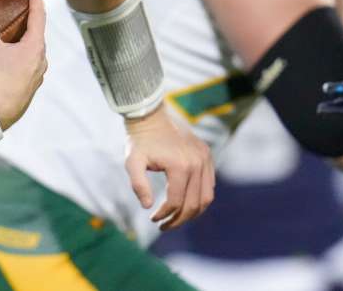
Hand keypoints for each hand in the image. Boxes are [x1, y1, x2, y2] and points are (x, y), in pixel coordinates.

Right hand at [0, 0, 46, 130]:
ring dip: (24, 41)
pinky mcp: (29, 90)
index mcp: (35, 47)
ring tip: (9, 35)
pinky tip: (7, 61)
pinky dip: (20, 58)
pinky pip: (27, 67)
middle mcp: (41, 61)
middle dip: (28, 20)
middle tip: (16, 9)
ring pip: (33, 52)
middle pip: (38, 34)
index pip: (39, 14)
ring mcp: (37, 77)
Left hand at [124, 107, 213, 230]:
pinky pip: (210, 184)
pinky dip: (200, 198)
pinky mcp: (207, 155)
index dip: (164, 215)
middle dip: (178, 220)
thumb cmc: (140, 141)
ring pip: (206, 198)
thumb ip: (138, 185)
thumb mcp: (132, 162)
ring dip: (192, 213)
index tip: (153, 218)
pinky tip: (186, 202)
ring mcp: (204, 158)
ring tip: (177, 218)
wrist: (152, 116)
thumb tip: (148, 206)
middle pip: (193, 204)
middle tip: (164, 226)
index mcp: (179, 165)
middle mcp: (197, 163)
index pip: (176, 202)